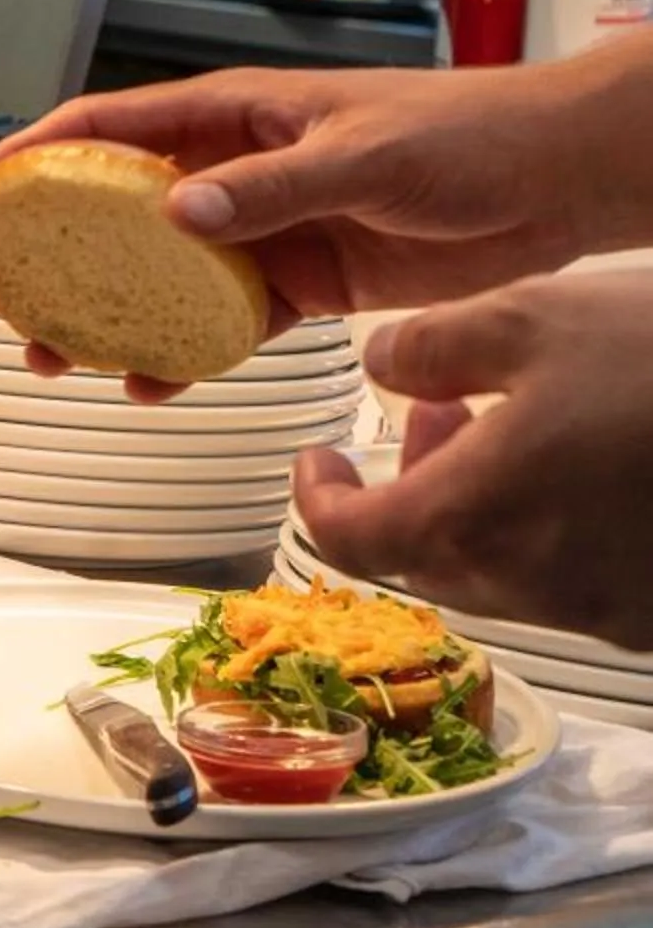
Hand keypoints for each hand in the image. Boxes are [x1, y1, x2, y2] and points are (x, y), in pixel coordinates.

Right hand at [0, 61, 627, 328]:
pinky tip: (153, 384)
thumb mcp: (364, 154)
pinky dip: (182, 354)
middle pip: (111, 212)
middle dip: (46, 255)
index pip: (105, 128)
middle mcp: (233, 170)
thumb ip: (271, 186)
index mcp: (233, 115)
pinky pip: (221, 323)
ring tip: (57, 357)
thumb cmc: (467, 132)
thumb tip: (179, 216)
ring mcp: (263, 229)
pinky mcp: (302, 281)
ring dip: (104, 315)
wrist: (555, 180)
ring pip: (156, 276)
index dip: (32, 158)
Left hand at [295, 268, 652, 650]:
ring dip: (483, 506)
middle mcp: (533, 586)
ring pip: (504, 573)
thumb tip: (382, 370)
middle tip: (435, 414)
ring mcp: (608, 610)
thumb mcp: (528, 317)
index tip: (318, 457)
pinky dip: (554, 530)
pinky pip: (580, 582)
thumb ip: (429, 348)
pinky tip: (590, 462)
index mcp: (474, 519)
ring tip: (516, 421)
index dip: (320, 498)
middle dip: (412, 487)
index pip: (350, 540)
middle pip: (428, 557)